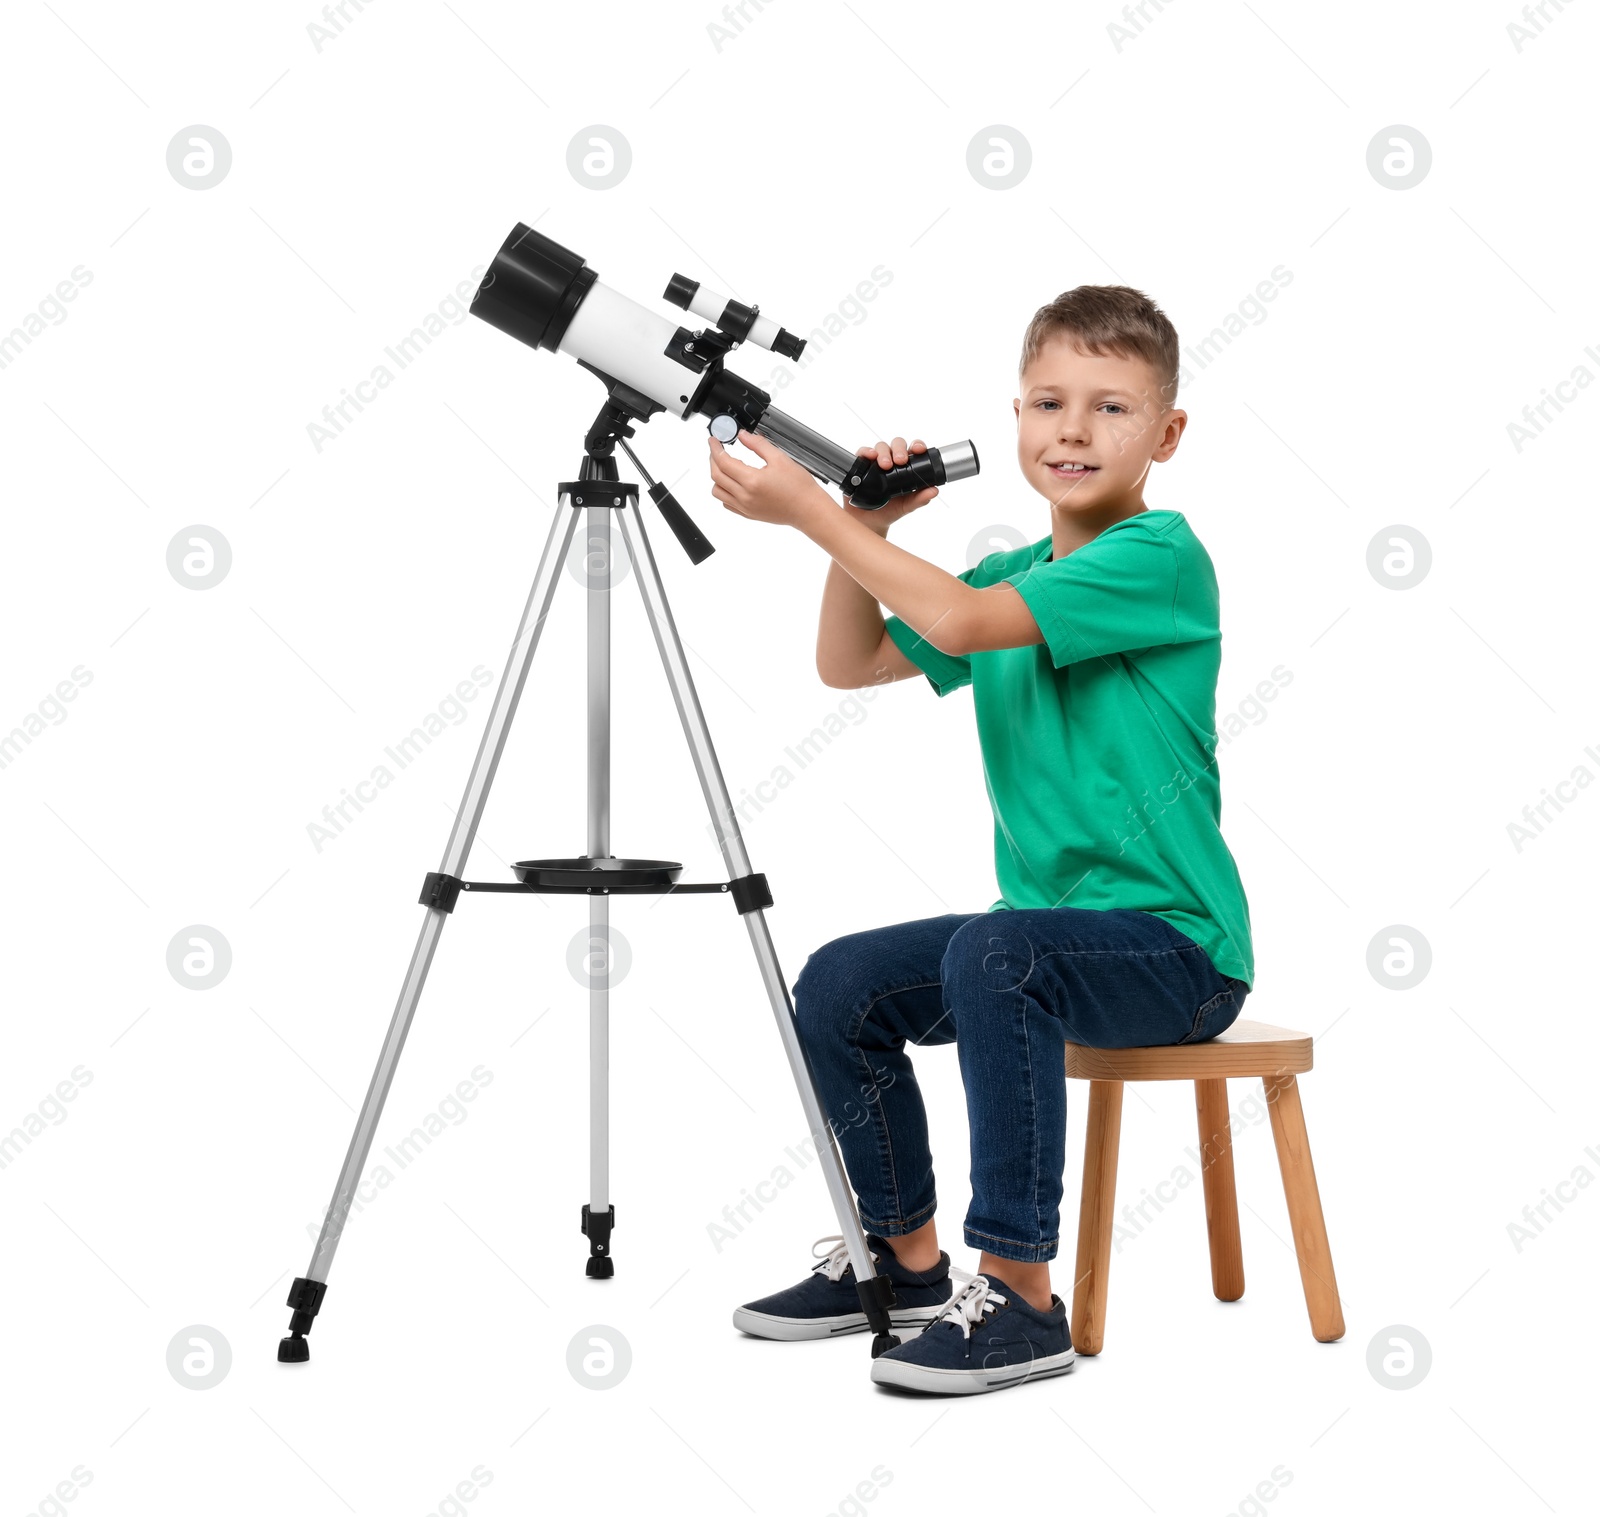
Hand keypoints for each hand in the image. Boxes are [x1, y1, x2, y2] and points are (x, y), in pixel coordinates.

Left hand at [708, 429, 832, 528]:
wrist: (808, 509)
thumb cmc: (799, 488)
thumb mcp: (780, 458)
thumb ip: (758, 444)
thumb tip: (743, 435)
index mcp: (752, 481)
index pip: (723, 462)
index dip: (715, 448)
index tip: (714, 440)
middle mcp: (745, 497)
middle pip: (716, 476)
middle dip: (713, 459)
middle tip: (717, 449)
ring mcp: (745, 507)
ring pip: (717, 492)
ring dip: (716, 477)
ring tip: (724, 466)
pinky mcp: (748, 514)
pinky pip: (726, 503)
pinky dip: (724, 492)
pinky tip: (732, 483)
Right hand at [844, 436, 939, 532]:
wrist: (869, 522)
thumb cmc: (890, 511)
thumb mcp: (907, 506)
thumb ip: (920, 499)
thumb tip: (934, 490)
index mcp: (906, 467)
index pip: (913, 450)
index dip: (917, 446)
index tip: (919, 450)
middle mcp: (892, 461)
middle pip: (897, 444)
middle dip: (899, 449)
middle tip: (900, 461)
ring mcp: (876, 462)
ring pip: (881, 446)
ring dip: (884, 453)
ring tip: (885, 466)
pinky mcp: (861, 465)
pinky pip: (863, 452)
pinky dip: (867, 452)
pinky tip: (870, 457)